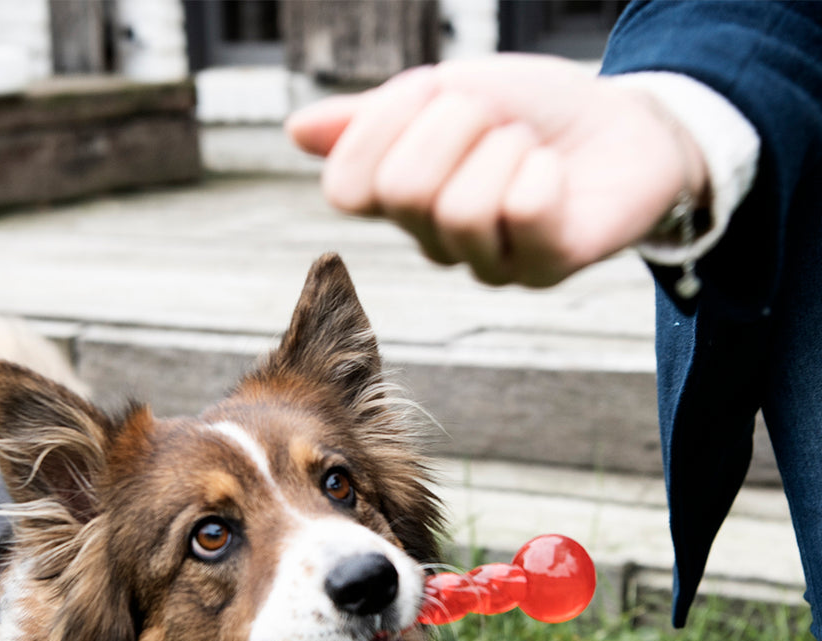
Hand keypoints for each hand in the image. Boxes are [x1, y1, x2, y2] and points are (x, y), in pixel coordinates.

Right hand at [286, 56, 708, 286]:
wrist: (623, 121)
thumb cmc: (530, 110)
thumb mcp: (445, 92)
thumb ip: (374, 117)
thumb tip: (295, 130)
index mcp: (400, 202)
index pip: (347, 185)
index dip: (385, 125)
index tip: (431, 96)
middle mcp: (434, 242)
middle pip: (404, 189)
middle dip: (457, 125)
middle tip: (494, 120)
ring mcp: (487, 264)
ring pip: (460, 208)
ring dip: (503, 148)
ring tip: (526, 146)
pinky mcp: (544, 269)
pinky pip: (522, 213)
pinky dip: (540, 171)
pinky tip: (553, 173)